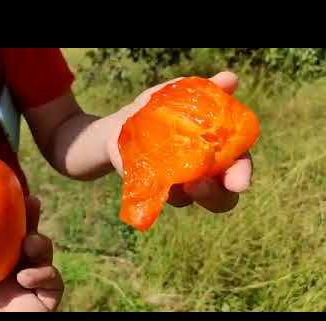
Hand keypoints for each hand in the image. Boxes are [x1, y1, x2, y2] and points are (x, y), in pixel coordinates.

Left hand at [0, 195, 63, 311]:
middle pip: (18, 237)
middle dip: (28, 217)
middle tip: (29, 200)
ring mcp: (17, 292)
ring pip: (42, 255)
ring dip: (42, 242)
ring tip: (31, 240)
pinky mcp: (37, 307)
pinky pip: (54, 284)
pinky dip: (48, 274)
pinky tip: (27, 276)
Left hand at [107, 71, 252, 212]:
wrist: (120, 125)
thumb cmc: (157, 109)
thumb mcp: (178, 94)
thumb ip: (205, 90)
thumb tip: (229, 79)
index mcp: (216, 150)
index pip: (238, 166)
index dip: (241, 174)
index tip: (237, 183)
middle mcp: (201, 173)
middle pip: (221, 196)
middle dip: (217, 196)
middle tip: (200, 187)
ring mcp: (176, 185)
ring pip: (189, 200)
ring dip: (185, 196)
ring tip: (181, 186)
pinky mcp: (152, 190)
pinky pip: (157, 199)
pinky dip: (157, 192)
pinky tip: (153, 183)